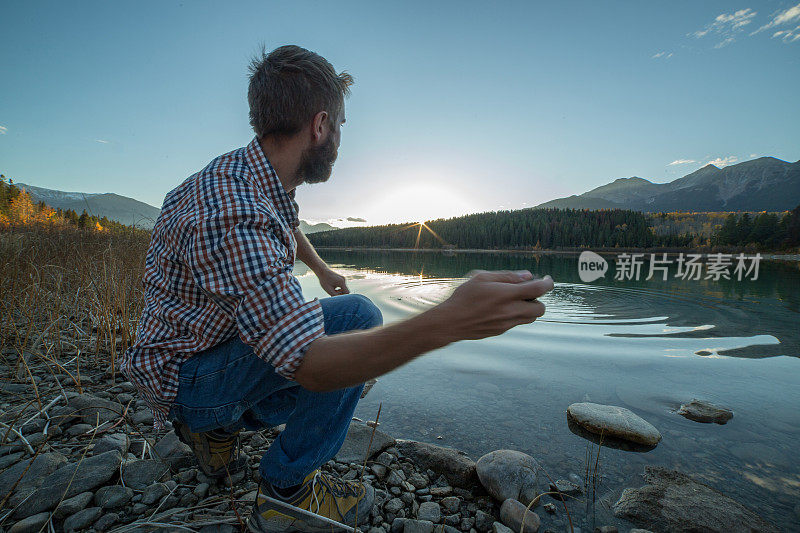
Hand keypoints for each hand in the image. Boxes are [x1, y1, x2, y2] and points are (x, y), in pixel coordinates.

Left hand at [316, 267, 349, 295]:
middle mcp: (343, 280)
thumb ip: (335, 295)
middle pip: (345, 290)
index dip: (343, 296)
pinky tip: (333, 287)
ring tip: (332, 290)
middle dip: (340, 293)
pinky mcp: (341, 278)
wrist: (322, 271)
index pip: (347, 292)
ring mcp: (343, 278)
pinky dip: (338, 287)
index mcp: (341, 282)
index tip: (337, 297)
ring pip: (343, 288)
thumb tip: (339, 299)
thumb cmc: (324, 281)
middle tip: (333, 293)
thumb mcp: (328, 290)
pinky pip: (342, 285)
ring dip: (339, 290)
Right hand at [430, 270, 553, 341]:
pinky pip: (517, 323)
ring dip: (529, 308)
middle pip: (540, 308)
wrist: (451, 322)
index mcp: (507, 295)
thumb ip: (507, 276)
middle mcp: (511, 311)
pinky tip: (501, 309)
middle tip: (525, 292)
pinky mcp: (501, 331)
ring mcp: (507, 324)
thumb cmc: (465, 297)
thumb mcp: (482, 278)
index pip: (539, 289)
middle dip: (538, 299)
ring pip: (531, 318)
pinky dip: (516, 315)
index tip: (547, 280)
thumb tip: (528, 276)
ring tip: (513, 300)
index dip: (548, 283)